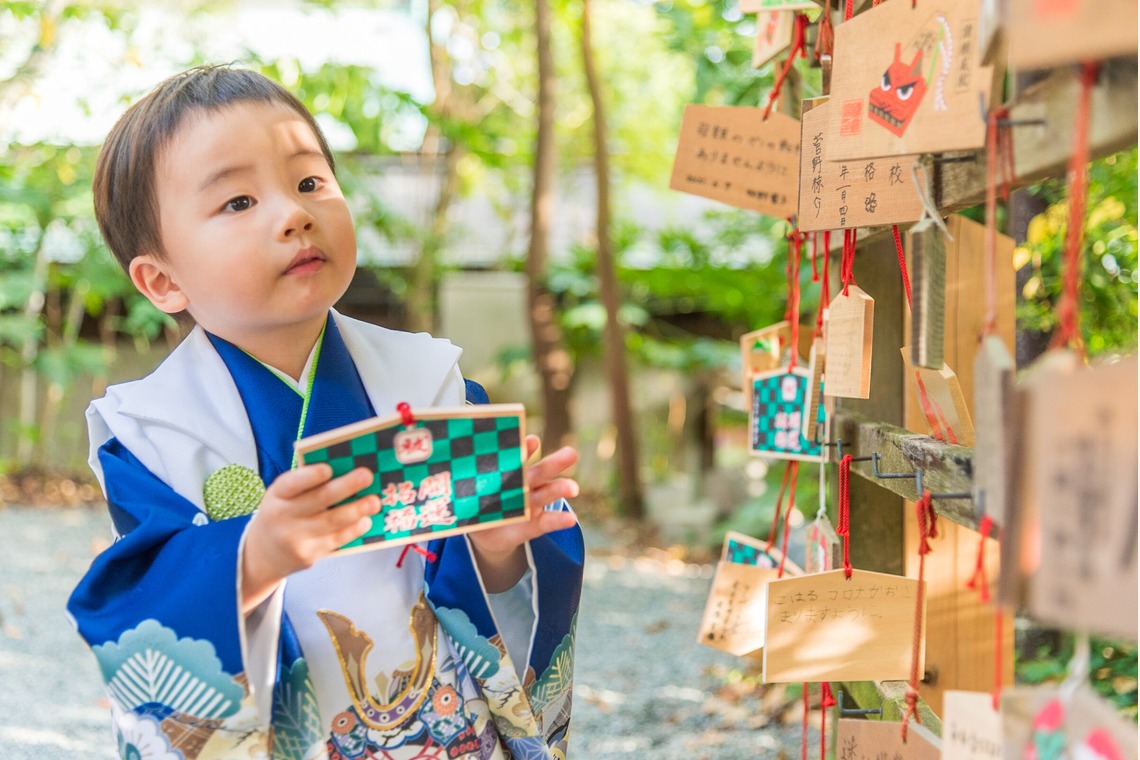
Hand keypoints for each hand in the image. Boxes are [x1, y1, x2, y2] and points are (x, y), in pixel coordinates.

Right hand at [241, 464, 378, 613]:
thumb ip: (306, 485)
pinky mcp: (308, 555)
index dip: (310, 477)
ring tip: (374, 502)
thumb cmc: (282, 514)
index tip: (329, 469)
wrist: (264, 554)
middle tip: (367, 475)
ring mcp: (295, 539)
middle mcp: (283, 517)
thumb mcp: (283, 497)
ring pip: (331, 522)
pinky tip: (365, 521)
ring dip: (356, 510)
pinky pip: (335, 540)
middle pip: (319, 500)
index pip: (292, 483)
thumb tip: (346, 470)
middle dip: (346, 486)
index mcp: (277, 495)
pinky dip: (353, 530)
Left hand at [467, 435, 579, 590]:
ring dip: (560, 490)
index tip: (532, 441)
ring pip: (546, 494)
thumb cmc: (478, 505)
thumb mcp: (466, 492)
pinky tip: (570, 519)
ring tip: (572, 487)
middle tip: (571, 454)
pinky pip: (547, 522)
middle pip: (539, 472)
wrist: (485, 534)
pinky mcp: (533, 525)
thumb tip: (438, 464)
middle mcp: (524, 486)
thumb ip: (459, 479)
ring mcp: (531, 505)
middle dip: (554, 463)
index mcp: (509, 473)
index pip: (519, 457)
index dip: (525, 449)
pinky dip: (558, 521)